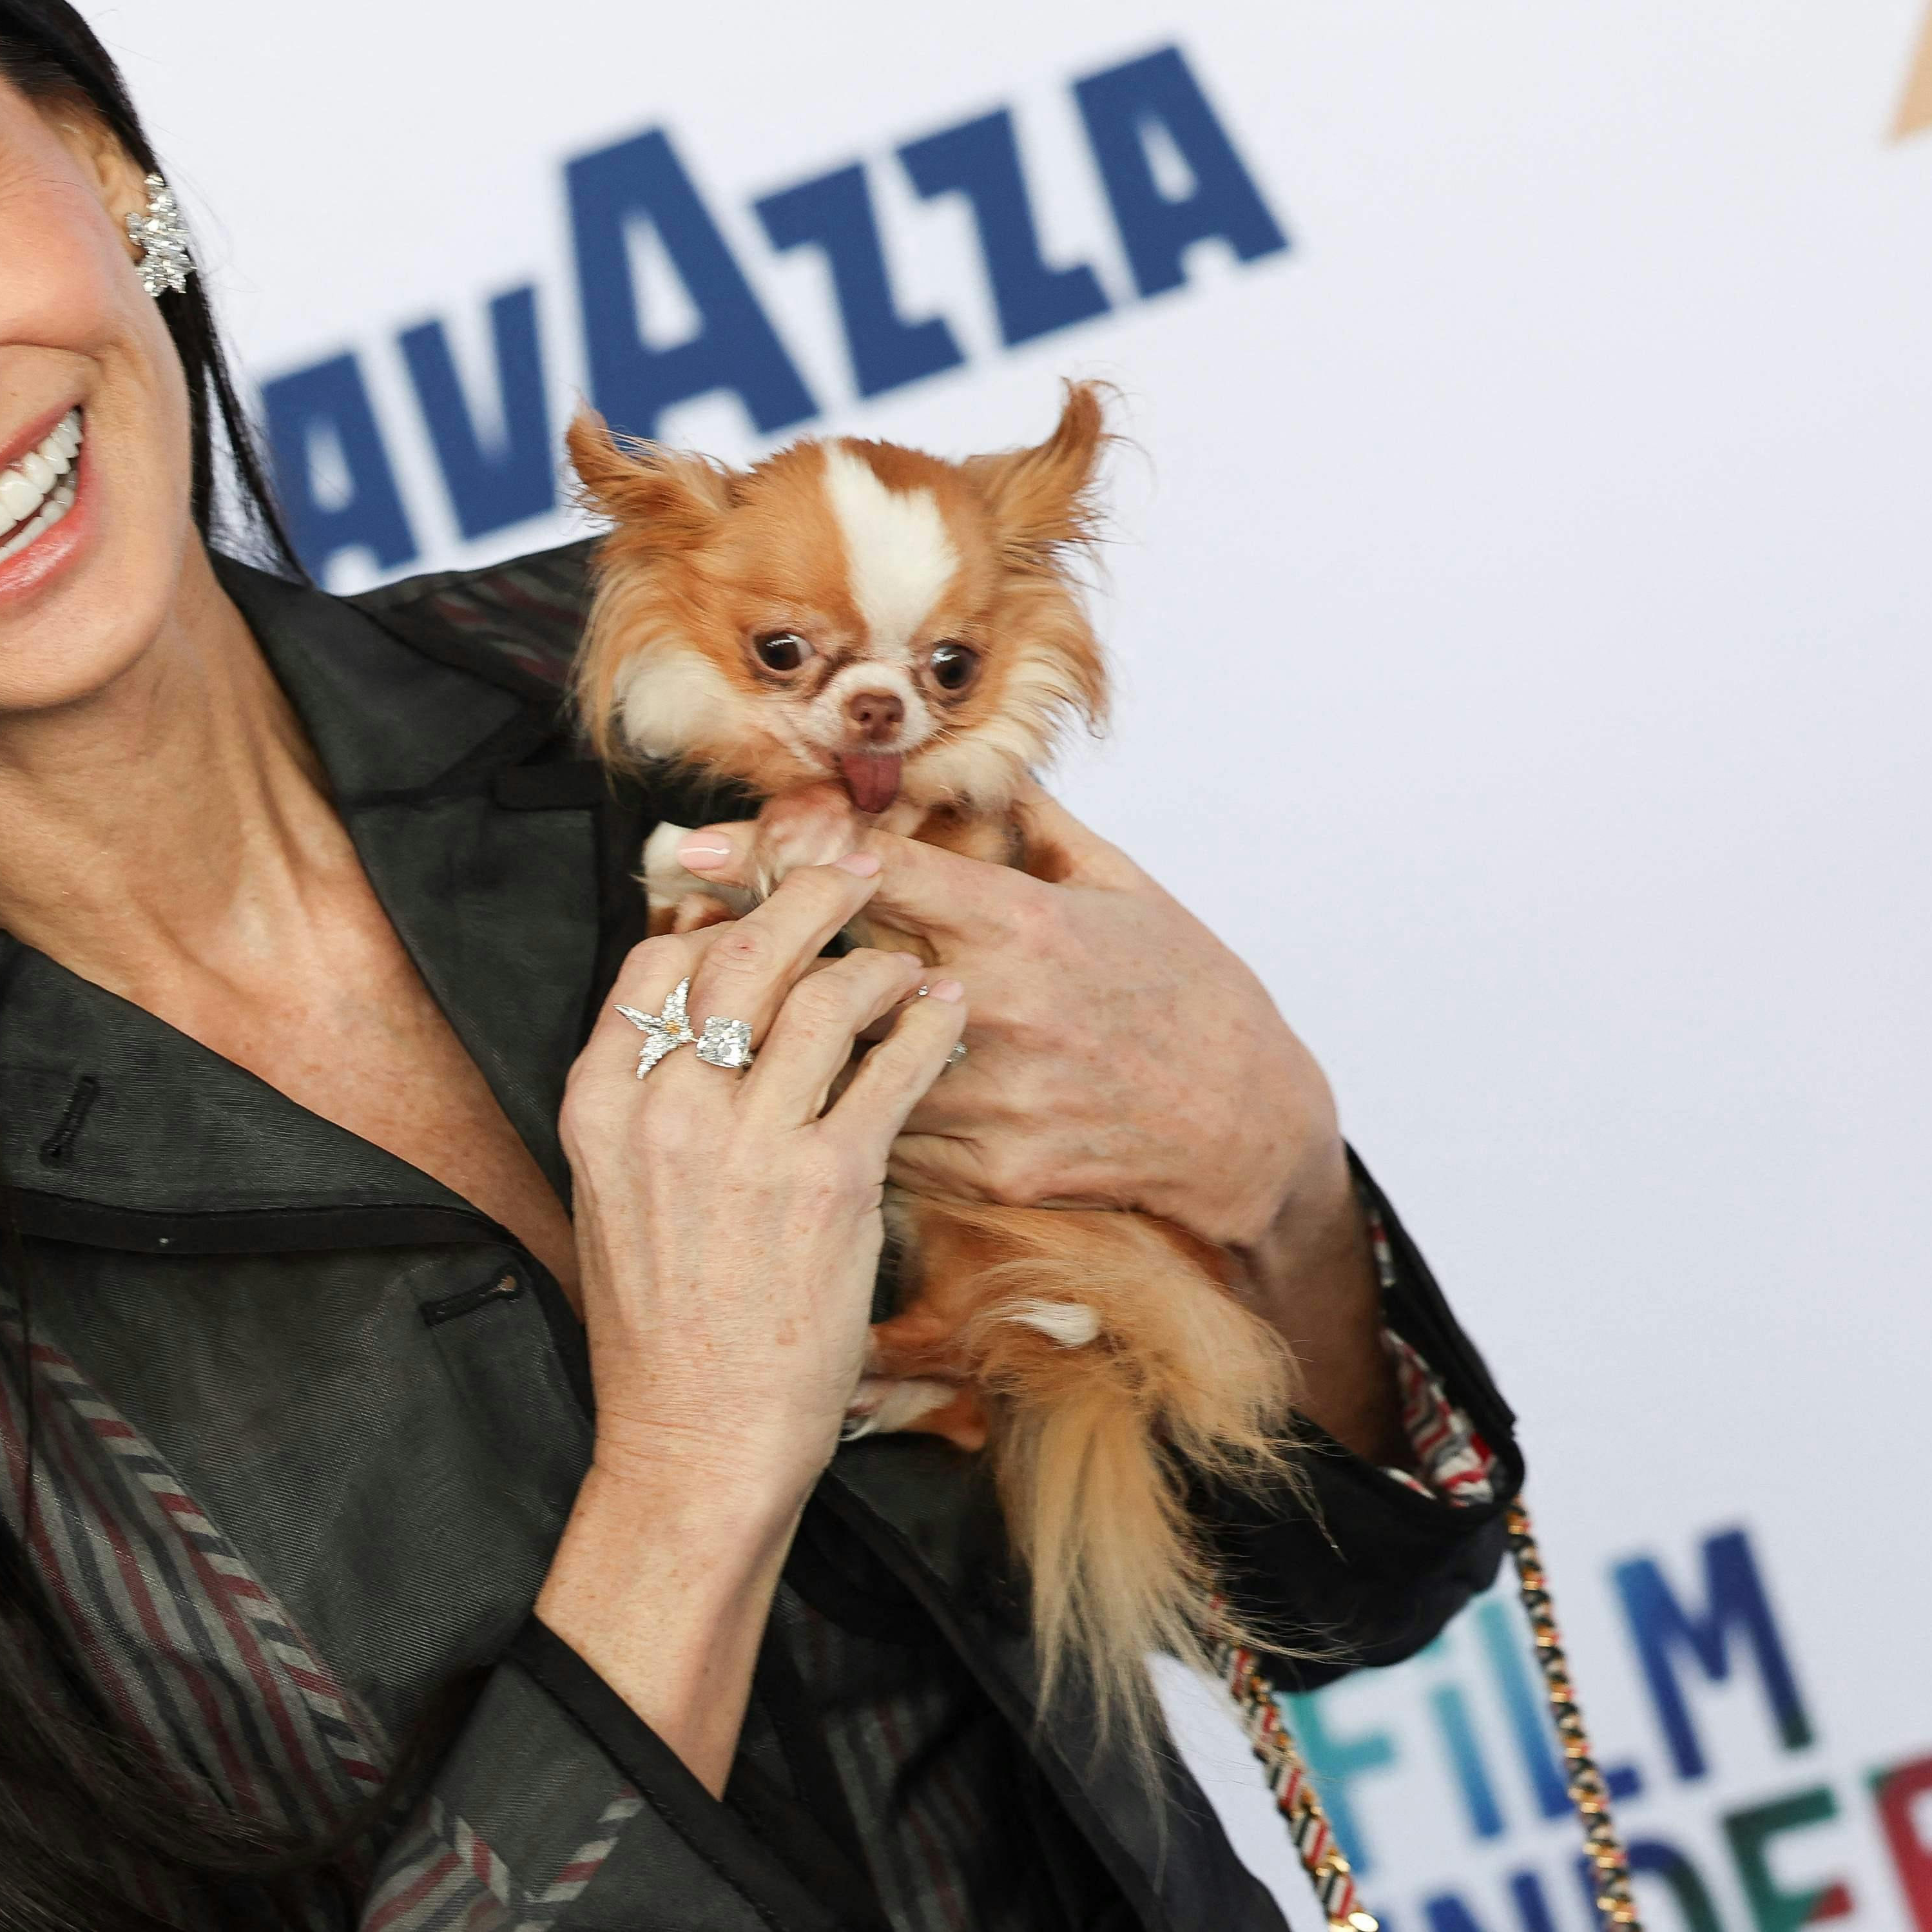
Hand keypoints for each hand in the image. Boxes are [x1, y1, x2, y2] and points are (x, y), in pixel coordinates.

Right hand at [533, 847, 969, 1787]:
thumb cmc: (662, 1329)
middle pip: (741, 952)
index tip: (765, 896)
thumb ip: (645, 1101)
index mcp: (599, 1106)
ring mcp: (746, 1146)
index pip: (657, 962)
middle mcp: (664, 1112)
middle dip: (807, 895)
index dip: (719, 915)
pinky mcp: (829, 1185)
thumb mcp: (614, 1196)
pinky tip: (944, 1018)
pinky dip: (926, 1029)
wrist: (695, 1442)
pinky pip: (890, 1071)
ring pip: (823, 997)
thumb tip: (695, 1010)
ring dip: (879, 964)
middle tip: (857, 869)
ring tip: (913, 963)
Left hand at [674, 792, 1402, 1462]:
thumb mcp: (1123, 889)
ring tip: (720, 1015)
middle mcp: (997, 1011)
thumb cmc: (1191, 997)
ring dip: (782, 1038)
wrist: (1250, 1130)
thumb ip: (1033, 825)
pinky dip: (837, 1107)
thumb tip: (967, 763)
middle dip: (750, 949)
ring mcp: (990, 1099)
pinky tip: (799, 1093)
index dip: (775, 857)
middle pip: (833, 970)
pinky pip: (880, 1135)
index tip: (695, 849)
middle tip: (681, 928)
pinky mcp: (990, 1168)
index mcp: (1022, 928)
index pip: (873, 878)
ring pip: (843, 1062)